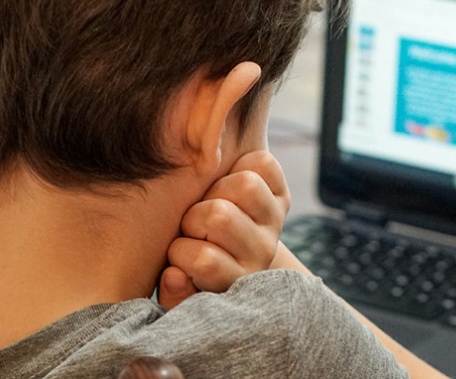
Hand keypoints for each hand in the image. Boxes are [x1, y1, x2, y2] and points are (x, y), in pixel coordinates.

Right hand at [157, 151, 290, 309]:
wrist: (228, 253)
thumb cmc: (192, 270)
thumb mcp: (181, 290)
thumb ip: (173, 292)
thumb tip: (174, 274)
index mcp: (235, 281)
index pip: (205, 261)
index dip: (180, 252)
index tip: (178, 255)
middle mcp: (261, 253)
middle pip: (220, 216)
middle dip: (193, 216)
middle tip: (191, 226)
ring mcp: (274, 222)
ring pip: (245, 185)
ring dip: (216, 189)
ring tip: (208, 202)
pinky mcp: (281, 196)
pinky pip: (263, 164)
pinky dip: (242, 164)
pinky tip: (227, 183)